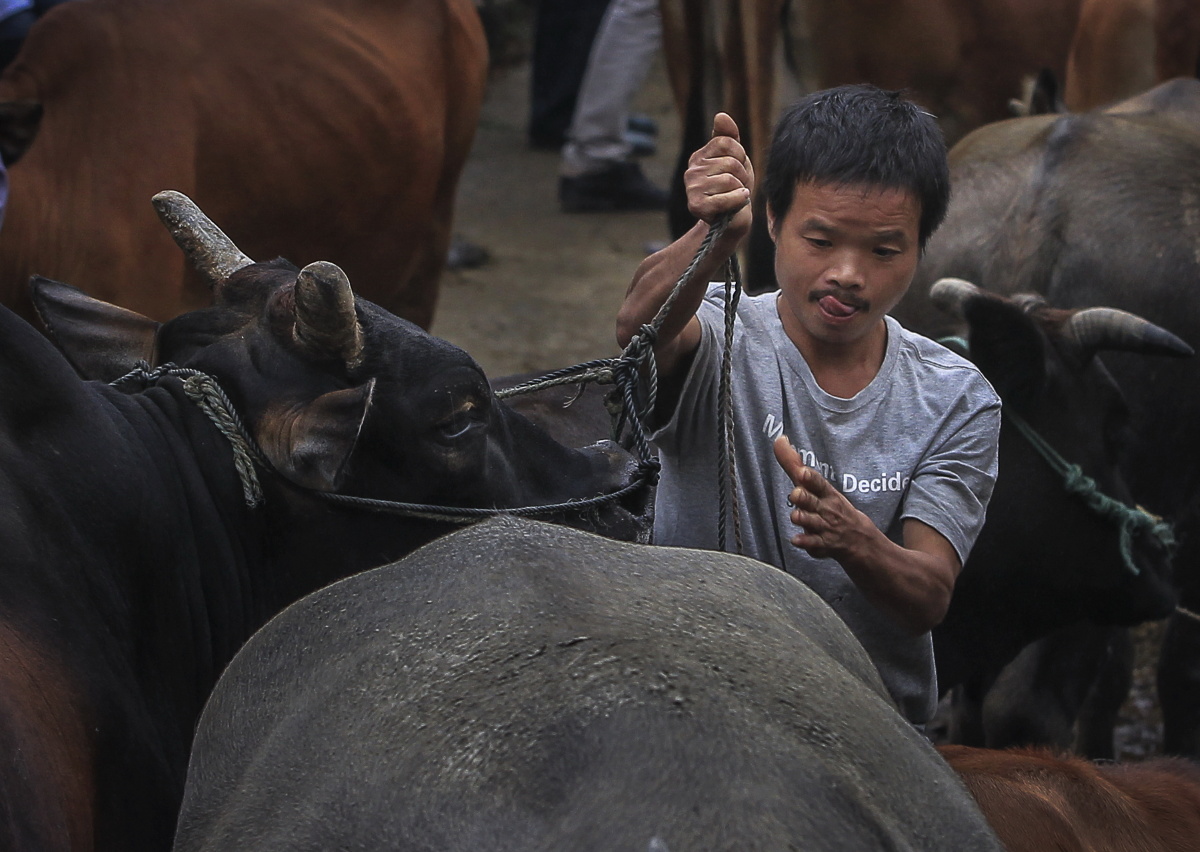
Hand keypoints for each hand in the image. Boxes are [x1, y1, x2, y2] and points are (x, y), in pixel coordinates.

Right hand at [684, 112, 754, 229]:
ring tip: (735, 196)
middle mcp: (691, 171)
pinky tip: (738, 203)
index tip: (738, 169)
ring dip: (740, 189)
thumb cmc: (734, 189)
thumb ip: (729, 137)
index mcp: (699, 157)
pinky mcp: (696, 206)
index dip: (740, 155)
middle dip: (742, 175)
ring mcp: (692, 188)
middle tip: (738, 187)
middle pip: (730, 162)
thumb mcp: (735, 159)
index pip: (726, 142)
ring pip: (730, 179)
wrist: (732, 221)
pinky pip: (727, 196)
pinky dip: (738, 200)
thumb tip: (721, 115)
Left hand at [773, 435, 871, 560]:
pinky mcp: (821, 544)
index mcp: (826, 493)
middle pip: (811, 501)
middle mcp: (825, 508)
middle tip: (796, 494)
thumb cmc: (833, 506)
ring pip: (810, 521)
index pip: (818, 483)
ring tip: (796, 516)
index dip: (810, 478)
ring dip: (802, 518)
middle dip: (803, 497)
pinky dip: (805, 542)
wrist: (858, 538)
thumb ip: (795, 465)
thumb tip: (779, 441)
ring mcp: (824, 526)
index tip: (803, 472)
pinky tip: (796, 539)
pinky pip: (812, 543)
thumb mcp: (818, 485)